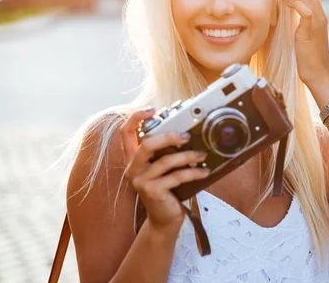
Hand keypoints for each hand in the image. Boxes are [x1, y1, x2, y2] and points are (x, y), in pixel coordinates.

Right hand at [120, 108, 209, 233]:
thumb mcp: (161, 168)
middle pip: (146, 144)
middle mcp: (133, 169)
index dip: (136, 118)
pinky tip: (204, 171)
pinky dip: (193, 172)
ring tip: (201, 155)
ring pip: (166, 161)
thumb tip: (184, 131)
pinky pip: (176, 176)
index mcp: (132, 159)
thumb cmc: (166, 189)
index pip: (125, 133)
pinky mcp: (153, 191)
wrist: (164, 219)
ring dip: (188, 156)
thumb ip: (163, 152)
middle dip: (168, 137)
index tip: (152, 109)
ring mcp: (141, 181)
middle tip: (186, 136)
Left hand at [277, 0, 328, 87]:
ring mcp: (317, 23)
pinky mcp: (310, 31)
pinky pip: (305, 11)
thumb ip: (300, 25)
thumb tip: (289, 18)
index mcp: (319, 17)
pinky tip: (286, 2)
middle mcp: (320, 17)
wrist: (319, 73)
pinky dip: (296, 3)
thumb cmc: (310, 59)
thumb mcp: (304, 37)